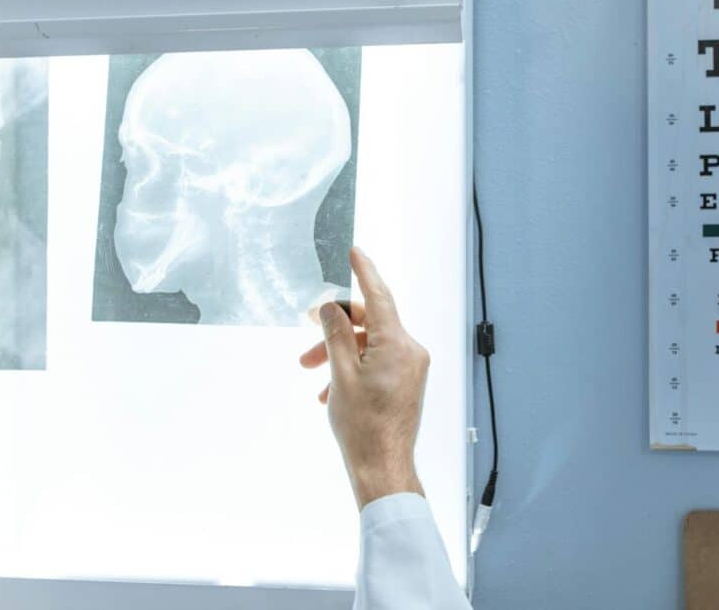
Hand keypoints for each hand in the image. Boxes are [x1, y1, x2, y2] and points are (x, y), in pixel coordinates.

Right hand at [300, 247, 429, 509]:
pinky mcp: (407, 383)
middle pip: (371, 322)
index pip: (379, 296)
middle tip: (307, 326)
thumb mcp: (340, 374)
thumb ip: (336, 334)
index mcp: (398, 343)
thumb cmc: (362, 425)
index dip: (364, 272)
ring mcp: (411, 368)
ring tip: (311, 371)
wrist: (383, 468)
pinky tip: (329, 391)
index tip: (354, 251)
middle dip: (336, 326)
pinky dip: (353, 368)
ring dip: (339, 352)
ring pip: (370, 345)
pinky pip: (378, 363)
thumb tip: (333, 307)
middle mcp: (410, 351)